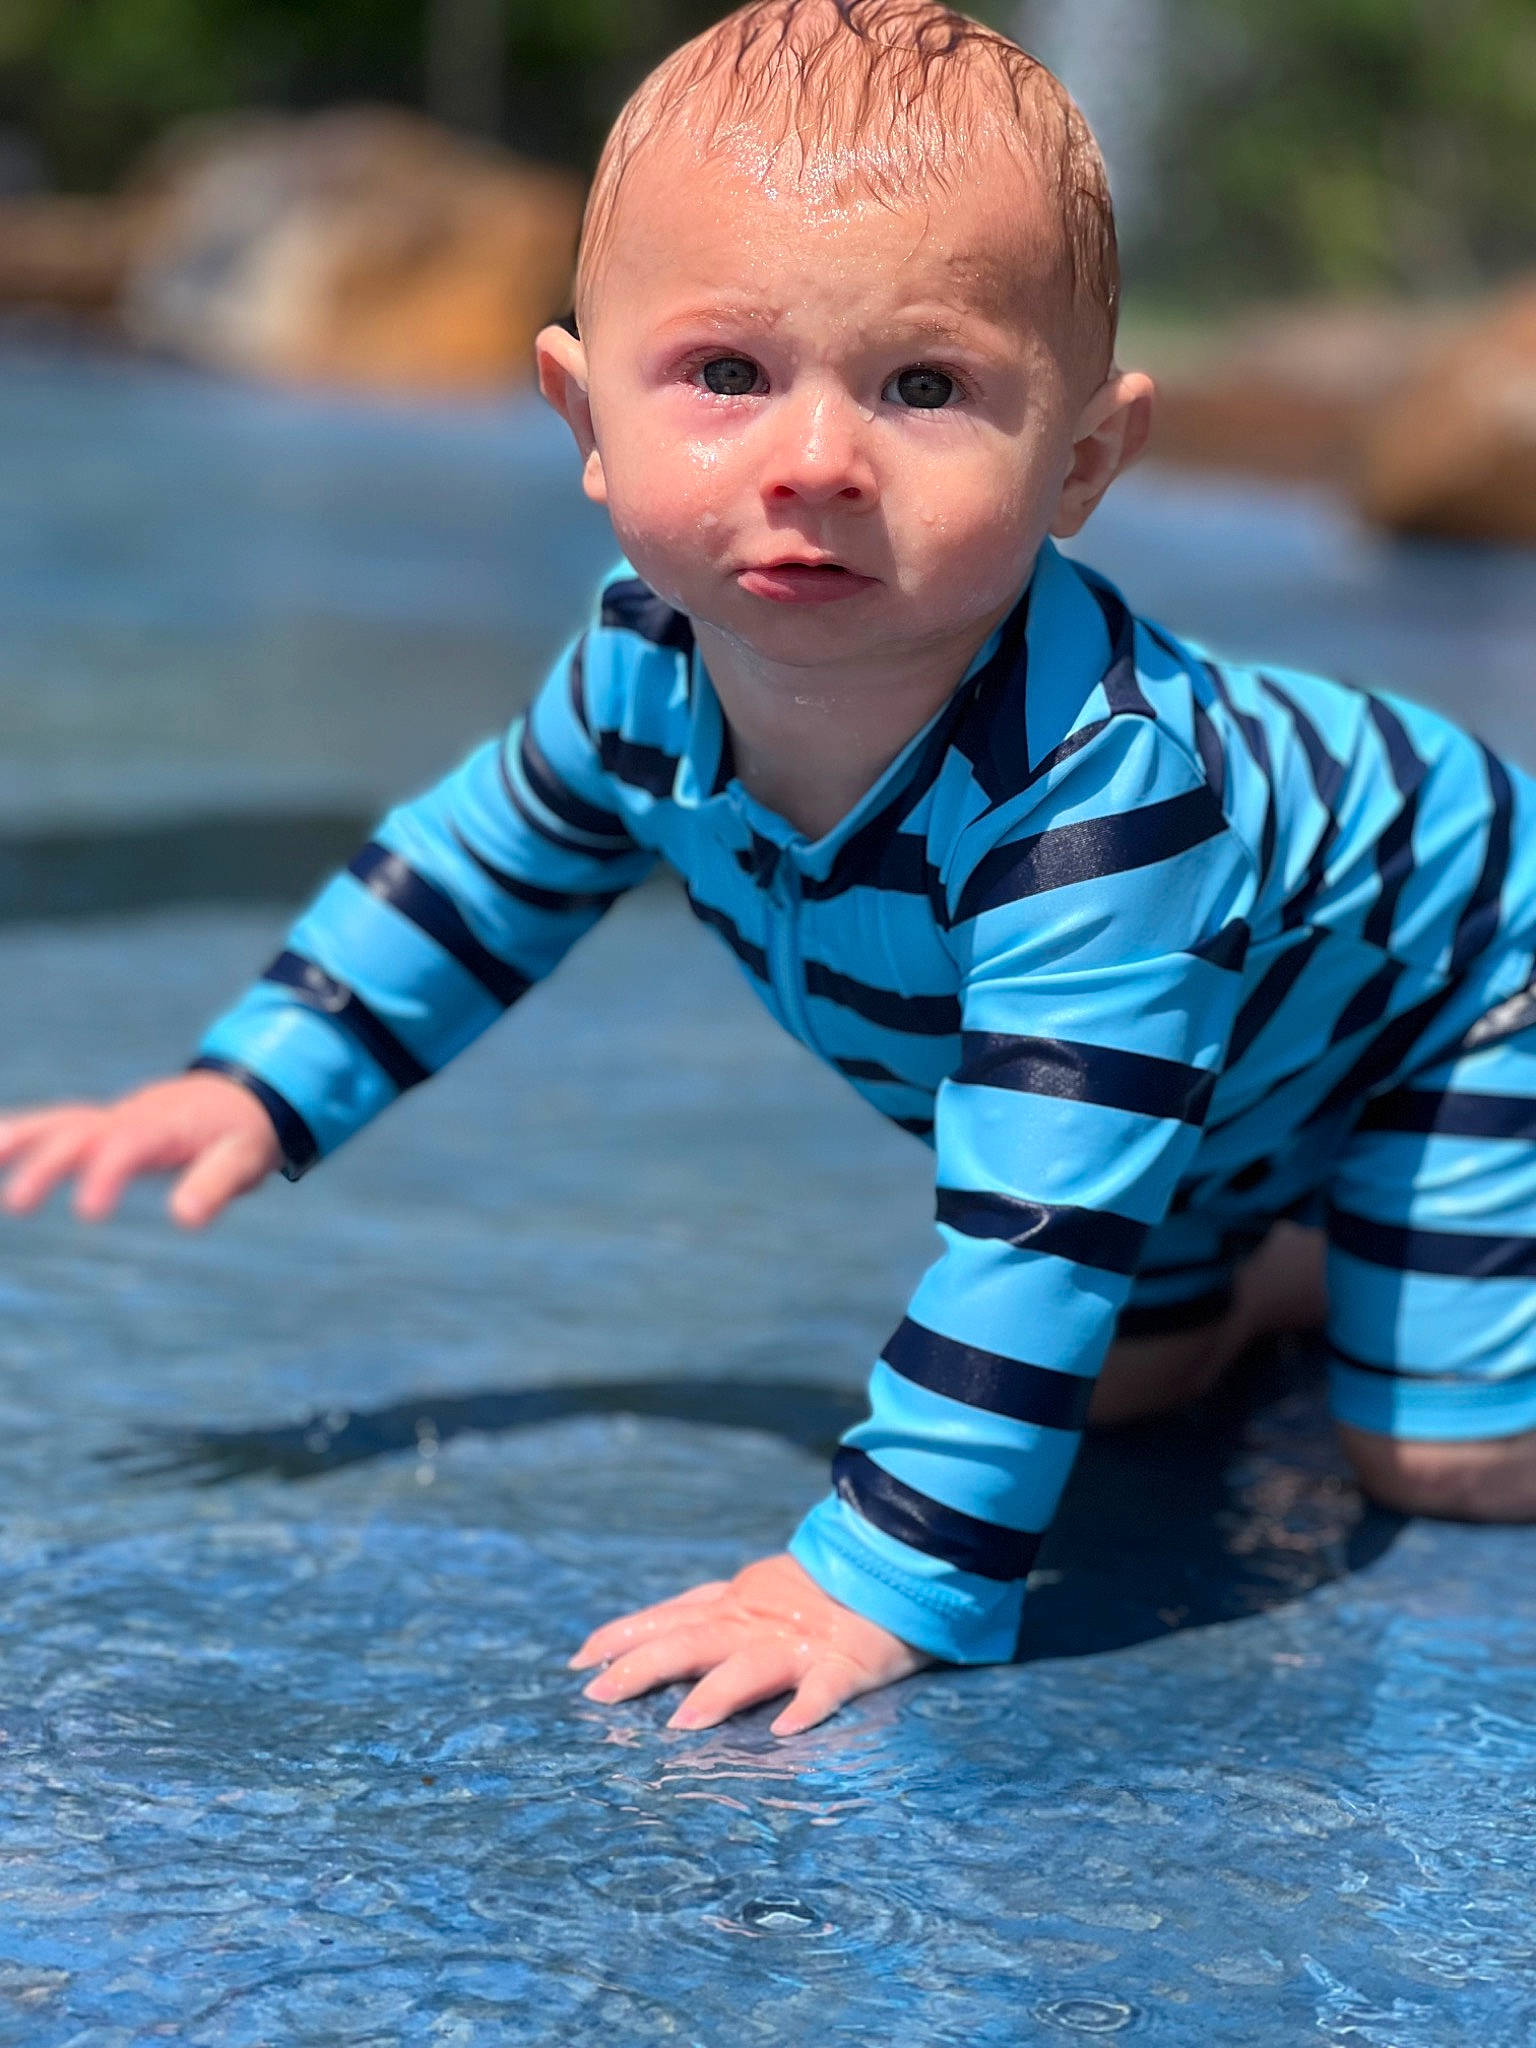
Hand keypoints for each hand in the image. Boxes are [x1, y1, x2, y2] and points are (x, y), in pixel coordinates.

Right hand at [0, 1073, 282, 1228]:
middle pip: (79, 1133)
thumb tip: (185, 1219)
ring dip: (14, 1139)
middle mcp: (129, 1118)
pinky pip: (50, 1127)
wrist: (241, 1094)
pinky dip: (16, 1135)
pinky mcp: (98, 1128)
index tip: (87, 1213)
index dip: (106, 1173)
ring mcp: (109, 1119)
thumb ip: (216, 1185)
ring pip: (53, 1123)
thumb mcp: (244, 1159)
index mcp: (164, 1127)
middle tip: (17, 1205)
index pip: (128, 1145)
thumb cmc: (243, 1131)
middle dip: (46, 1164)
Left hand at [570, 1551, 930, 1736]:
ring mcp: (802, 1643)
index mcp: (738, 1604)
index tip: (580, 1658)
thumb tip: (652, 1635)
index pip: (671, 1615)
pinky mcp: (849, 1664)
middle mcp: (759, 1621)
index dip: (626, 1634)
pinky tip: (786, 1732)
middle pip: (693, 1640)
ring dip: (717, 1694)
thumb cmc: (825, 1587)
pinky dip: (807, 1709)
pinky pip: (827, 1689)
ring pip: (752, 1667)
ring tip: (682, 1724)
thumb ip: (713, 1612)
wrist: (899, 1561)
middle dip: (644, 1666)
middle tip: (598, 1694)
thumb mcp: (759, 1591)